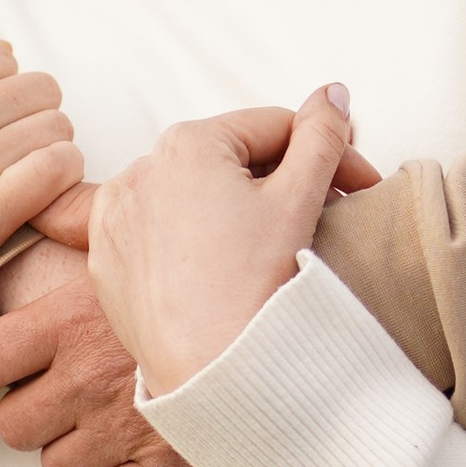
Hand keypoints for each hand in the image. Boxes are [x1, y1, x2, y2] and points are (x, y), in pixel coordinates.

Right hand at [0, 19, 81, 367]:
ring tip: (14, 172)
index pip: (4, 58)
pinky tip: (35, 191)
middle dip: (28, 116)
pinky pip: (60, 167)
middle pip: (39, 89)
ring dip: (46, 148)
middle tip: (2, 149)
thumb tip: (3, 47)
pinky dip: (60, 176)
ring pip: (56, 126)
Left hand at [0, 239, 319, 466]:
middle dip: (35, 419)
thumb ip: (80, 216)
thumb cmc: (213, 265)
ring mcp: (119, 430)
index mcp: (67, 322)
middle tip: (67, 400)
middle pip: (13, 427)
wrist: (280, 319)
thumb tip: (42, 204)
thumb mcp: (141, 231)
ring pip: (59, 466)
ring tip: (110, 426)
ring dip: (80, 453)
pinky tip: (147, 456)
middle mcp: (83, 380)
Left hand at [89, 88, 362, 398]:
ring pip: (192, 194)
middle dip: (281, 182)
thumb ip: (322, 136)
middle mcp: (140, 167)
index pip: (275, 129)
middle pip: (232, 160)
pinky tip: (221, 267)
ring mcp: (115, 214)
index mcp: (190, 142)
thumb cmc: (255, 285)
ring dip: (234, 208)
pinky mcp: (105, 257)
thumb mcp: (301, 200)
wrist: (212, 373)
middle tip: (326, 218)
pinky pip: (156, 232)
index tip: (360, 188)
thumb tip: (331, 93)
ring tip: (271, 247)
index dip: (328, 155)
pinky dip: (189, 239)